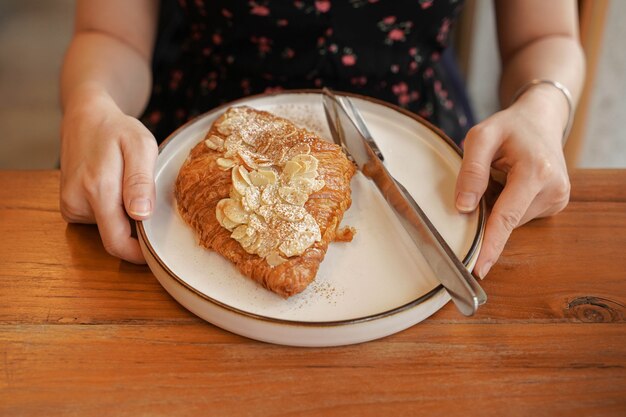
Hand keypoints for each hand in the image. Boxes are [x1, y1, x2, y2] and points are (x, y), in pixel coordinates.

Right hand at [60, 88, 157, 263]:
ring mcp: (69, 205)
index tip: (159, 251)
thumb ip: (140, 181)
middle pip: (113, 239)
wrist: (86, 117)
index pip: (118, 243)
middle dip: (136, 235)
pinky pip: (98, 221)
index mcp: (97, 189)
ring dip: (125, 219)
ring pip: (107, 230)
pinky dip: (112, 213)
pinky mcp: (68, 206)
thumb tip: (141, 215)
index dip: (139, 254)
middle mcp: (77, 202)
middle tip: (153, 210)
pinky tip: (117, 190)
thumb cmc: (118, 130)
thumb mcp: (141, 146)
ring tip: (131, 189)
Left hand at [455, 86, 570, 277]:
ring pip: (512, 220)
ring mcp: (558, 198)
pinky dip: (507, 204)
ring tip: (500, 175)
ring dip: (497, 205)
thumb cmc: (509, 127)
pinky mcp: (555, 204)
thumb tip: (463, 208)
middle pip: (507, 220)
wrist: (541, 119)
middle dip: (486, 213)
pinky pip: (520, 215)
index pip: (507, 216)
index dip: (491, 244)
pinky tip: (509, 183)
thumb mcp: (481, 137)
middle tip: (483, 182)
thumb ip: (471, 171)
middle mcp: (553, 188)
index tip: (480, 268)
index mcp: (536, 171)